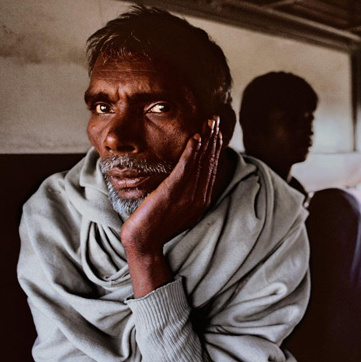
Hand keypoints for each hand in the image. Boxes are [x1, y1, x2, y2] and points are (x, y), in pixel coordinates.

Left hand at [121, 117, 221, 296]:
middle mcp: (199, 197)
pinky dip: (191, 152)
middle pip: (209, 163)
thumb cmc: (154, 225)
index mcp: (201, 200)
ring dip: (205, 140)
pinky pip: (186, 168)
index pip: (210, 169)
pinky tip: (195, 138)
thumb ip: (184, 193)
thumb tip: (184, 178)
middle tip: (216, 120)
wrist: (144, 241)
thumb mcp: (175, 207)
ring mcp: (188, 195)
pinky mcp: (173, 192)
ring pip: (200, 162)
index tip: (216, 132)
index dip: (214, 149)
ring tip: (208, 122)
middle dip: (213, 139)